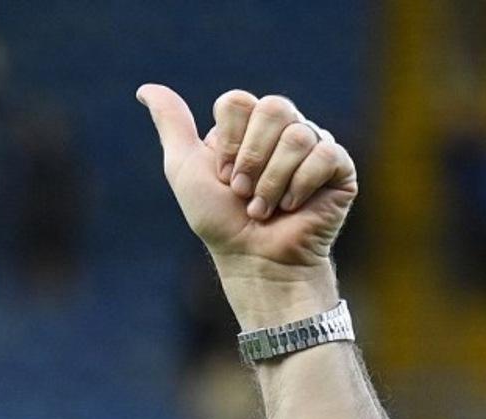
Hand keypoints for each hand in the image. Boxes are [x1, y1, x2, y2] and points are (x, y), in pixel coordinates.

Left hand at [136, 85, 356, 280]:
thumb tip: (145, 88)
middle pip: (272, 108)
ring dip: (273, 181)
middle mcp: (283, 131)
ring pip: (298, 133)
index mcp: (249, 127)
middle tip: (244, 195)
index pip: (238, 101)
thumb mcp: (186, 172)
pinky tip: (294, 208)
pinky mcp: (339, 169)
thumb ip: (172, 127)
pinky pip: (325, 152)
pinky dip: (302, 184)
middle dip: (252, 159)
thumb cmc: (222, 224)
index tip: (225, 180)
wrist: (256, 263)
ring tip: (266, 210)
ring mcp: (314, 148)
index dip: (229, 143)